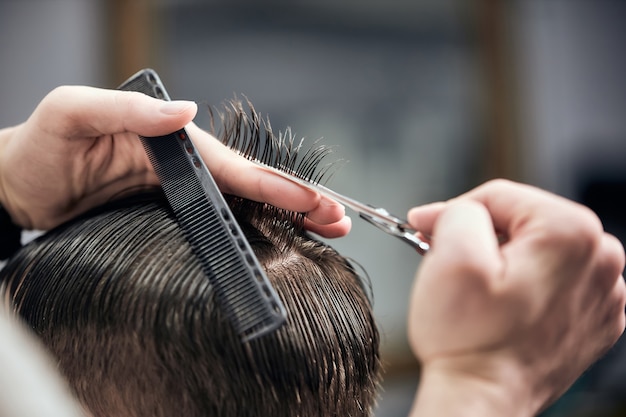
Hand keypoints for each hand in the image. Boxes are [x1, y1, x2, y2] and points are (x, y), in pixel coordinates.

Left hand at [0, 86, 348, 236]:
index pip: (234, 166)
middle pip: (251, 184)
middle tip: (338, 219)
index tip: (310, 201)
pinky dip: (254, 229)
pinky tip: (278, 237)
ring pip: (244, 204)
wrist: (19, 187)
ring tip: (325, 228)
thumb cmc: (40, 148)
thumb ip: (128, 110)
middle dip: (297, 201)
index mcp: (172, 142)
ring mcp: (179, 192)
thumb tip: (186, 109)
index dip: (274, 185)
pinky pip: (221, 222)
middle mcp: (184, 167)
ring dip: (287, 215)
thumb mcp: (75, 114)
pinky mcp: (169, 215)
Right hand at [406, 179, 625, 416]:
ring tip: (476, 291)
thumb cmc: (468, 341)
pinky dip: (521, 285)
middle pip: (521, 220)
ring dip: (501, 259)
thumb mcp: (449, 255)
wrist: (481, 400)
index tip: (425, 227)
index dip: (453, 210)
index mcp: (572, 234)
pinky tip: (501, 308)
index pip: (500, 196)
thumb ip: (460, 210)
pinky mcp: (592, 319)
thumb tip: (461, 210)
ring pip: (534, 249)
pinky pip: (549, 280)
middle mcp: (601, 262)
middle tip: (444, 257)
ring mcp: (602, 294)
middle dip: (479, 234)